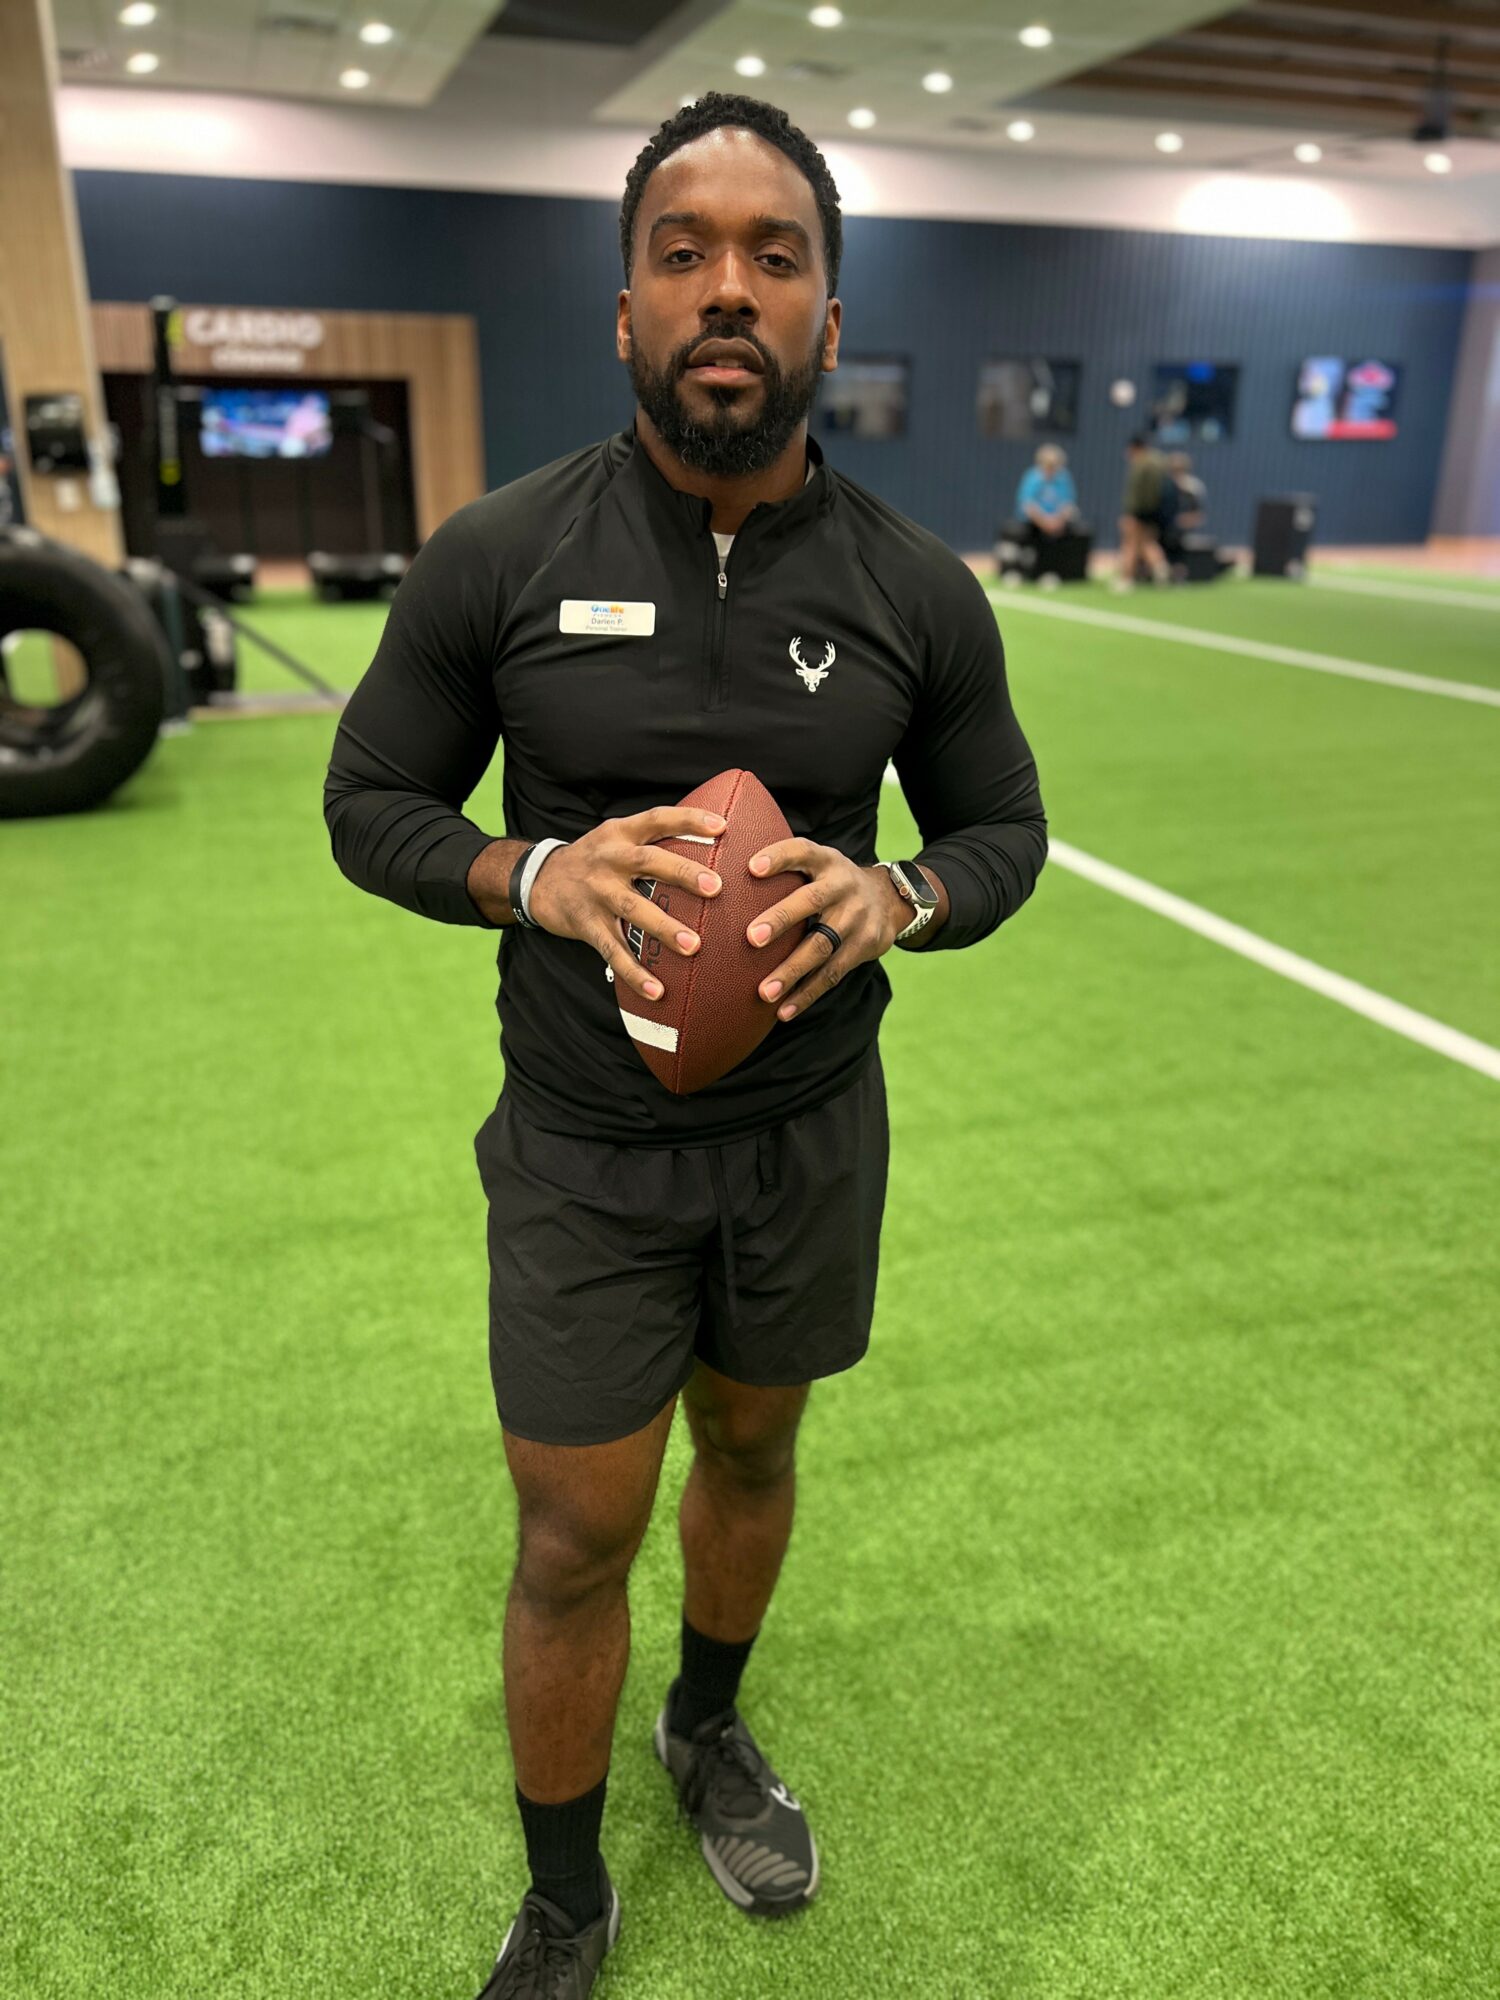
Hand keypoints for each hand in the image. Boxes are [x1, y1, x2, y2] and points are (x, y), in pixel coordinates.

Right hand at [528, 806, 726, 1003]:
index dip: (689, 819)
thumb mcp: (615, 838)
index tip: (721, 826)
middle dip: (682, 872)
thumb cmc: (593, 860)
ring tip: (694, 946)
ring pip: (632, 908)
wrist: (538, 880)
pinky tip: (657, 991)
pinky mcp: (586, 924)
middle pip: (648, 861)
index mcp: (621, 834)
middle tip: (716, 887)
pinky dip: (634, 972)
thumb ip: (651, 840)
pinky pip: (612, 950)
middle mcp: (609, 859)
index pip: (657, 818)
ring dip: (664, 927)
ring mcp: (596, 892)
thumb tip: (710, 843)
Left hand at [744, 841, 906, 1021]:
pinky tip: (783, 1011)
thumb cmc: (831, 882)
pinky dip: (806, 994)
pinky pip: (832, 974)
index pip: (802, 851)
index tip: (752, 868)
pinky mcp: (864, 947)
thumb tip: (720, 872)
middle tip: (752, 938)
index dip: (779, 857)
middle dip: (782, 918)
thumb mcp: (817, 864)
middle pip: (812, 901)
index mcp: (826, 861)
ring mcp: (856, 918)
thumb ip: (785, 866)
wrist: (889, 899)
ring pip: (821, 947)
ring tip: (764, 992)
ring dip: (792, 971)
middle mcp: (843, 886)